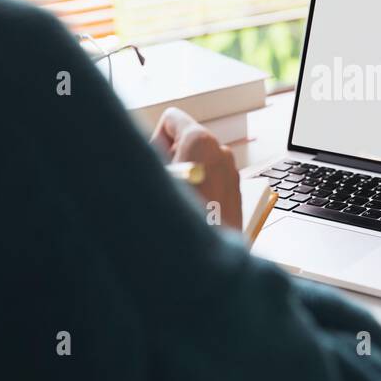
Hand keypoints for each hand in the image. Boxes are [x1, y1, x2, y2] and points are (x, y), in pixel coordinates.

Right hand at [151, 107, 241, 229]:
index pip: (171, 119)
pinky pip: (210, 180)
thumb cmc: (177, 223)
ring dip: (184, 177)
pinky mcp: (236, 192)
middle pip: (185, 142)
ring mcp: (231, 172)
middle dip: (170, 160)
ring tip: (179, 203)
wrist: (205, 261)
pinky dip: (198, 190)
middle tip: (166, 186)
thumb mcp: (150, 178)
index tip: (157, 164)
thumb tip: (144, 151)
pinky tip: (192, 212)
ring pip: (198, 162)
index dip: (156, 141)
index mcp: (201, 141)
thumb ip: (145, 155)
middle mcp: (221, 151)